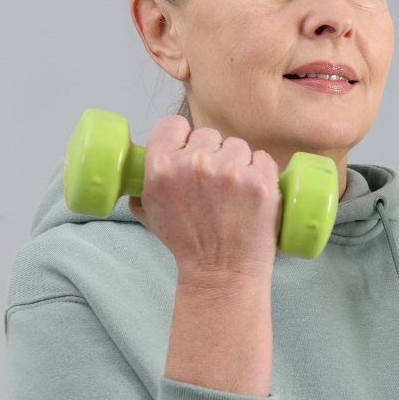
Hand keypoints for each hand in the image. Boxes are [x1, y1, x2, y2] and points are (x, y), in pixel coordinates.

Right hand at [128, 116, 280, 281]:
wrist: (222, 274)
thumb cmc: (188, 246)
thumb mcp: (150, 215)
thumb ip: (142, 187)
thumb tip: (135, 171)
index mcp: (162, 166)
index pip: (173, 124)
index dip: (183, 137)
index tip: (190, 150)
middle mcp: (194, 164)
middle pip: (208, 134)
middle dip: (212, 154)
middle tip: (215, 185)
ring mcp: (229, 171)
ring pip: (237, 145)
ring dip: (238, 164)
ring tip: (234, 195)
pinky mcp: (260, 182)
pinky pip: (263, 159)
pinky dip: (261, 173)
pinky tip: (253, 196)